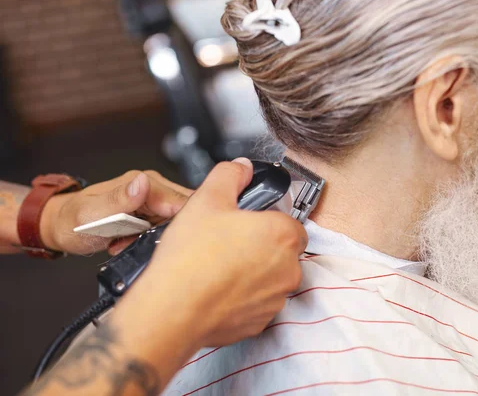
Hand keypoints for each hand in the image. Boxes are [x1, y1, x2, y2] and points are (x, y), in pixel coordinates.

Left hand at [40, 171, 192, 254]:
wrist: (60, 226)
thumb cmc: (73, 221)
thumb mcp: (93, 213)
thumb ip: (120, 199)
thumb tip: (143, 183)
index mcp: (145, 182)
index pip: (182, 202)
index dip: (182, 224)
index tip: (166, 241)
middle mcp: (153, 188)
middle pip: (185, 211)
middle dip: (171, 233)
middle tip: (143, 243)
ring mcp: (153, 200)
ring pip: (177, 222)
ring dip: (159, 238)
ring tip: (130, 243)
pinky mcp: (152, 213)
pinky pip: (166, 228)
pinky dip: (153, 240)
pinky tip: (132, 243)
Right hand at [117, 158, 306, 356]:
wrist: (172, 310)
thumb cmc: (191, 258)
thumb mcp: (207, 199)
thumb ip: (230, 175)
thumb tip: (241, 168)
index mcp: (282, 235)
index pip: (290, 223)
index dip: (267, 221)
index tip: (247, 224)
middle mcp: (288, 270)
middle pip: (283, 252)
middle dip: (261, 247)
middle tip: (229, 244)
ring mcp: (276, 299)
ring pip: (271, 279)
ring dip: (254, 273)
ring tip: (220, 268)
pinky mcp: (260, 323)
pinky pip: (258, 304)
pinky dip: (244, 298)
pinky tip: (218, 291)